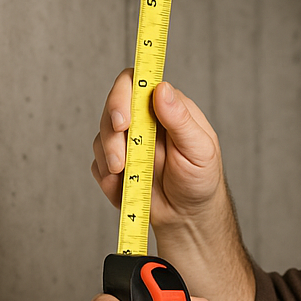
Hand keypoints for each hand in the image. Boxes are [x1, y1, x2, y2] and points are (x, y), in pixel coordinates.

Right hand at [92, 70, 225, 229]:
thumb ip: (180, 119)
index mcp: (167, 108)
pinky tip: (124, 189)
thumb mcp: (199, 149)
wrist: (189, 217)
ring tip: (125, 177)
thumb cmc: (201, 180)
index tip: (122, 121)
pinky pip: (98, 164)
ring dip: (108, 159)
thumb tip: (161, 89)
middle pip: (113, 109)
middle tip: (120, 161)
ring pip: (102, 137)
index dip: (122, 95)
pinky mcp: (117, 164)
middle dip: (111, 136)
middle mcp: (145, 120)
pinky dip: (107, 179)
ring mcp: (129, 142)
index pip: (137, 83)